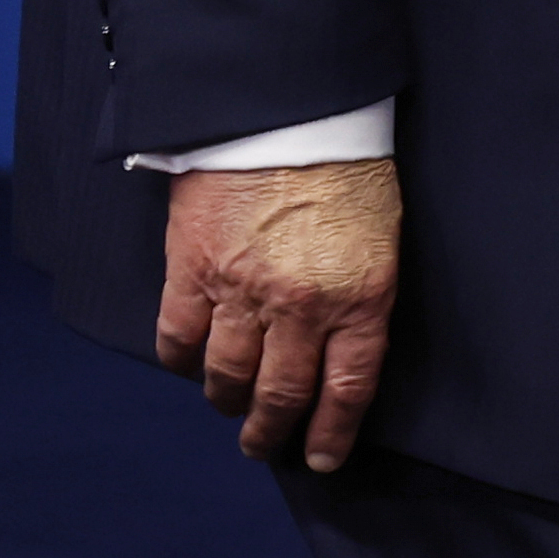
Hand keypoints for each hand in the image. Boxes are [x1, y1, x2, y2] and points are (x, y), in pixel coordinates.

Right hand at [157, 159, 400, 469]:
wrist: (287, 102)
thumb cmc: (345, 159)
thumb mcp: (380, 231)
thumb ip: (362, 292)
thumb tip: (342, 342)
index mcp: (359, 295)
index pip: (347, 388)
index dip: (332, 431)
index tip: (322, 455)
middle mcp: (301, 305)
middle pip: (282, 394)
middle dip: (273, 429)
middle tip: (266, 443)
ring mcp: (242, 289)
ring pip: (227, 376)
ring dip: (228, 401)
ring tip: (230, 407)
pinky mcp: (193, 268)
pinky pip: (178, 338)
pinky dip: (181, 359)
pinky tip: (190, 363)